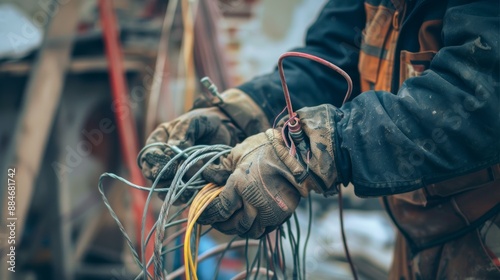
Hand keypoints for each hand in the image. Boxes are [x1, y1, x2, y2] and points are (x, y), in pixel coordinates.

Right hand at [139, 89, 269, 188]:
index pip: (148, 156)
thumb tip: (175, 153)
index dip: (157, 164)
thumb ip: (182, 136)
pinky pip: (180, 194)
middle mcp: (162, 158)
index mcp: (158, 141)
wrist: (223, 130)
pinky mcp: (186, 182)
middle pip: (154, 176)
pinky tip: (194, 195)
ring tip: (188, 191)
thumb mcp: (193, 123)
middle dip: (166, 180)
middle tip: (181, 180)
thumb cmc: (204, 122)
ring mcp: (173, 172)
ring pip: (165, 189)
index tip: (171, 167)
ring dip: (176, 191)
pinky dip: (186, 197)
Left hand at [198, 105, 340, 237]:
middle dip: (221, 225)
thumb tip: (207, 175)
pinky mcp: (282, 214)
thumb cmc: (266, 148)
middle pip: (232, 224)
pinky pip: (265, 229)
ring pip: (249, 230)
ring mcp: (269, 210)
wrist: (299, 153)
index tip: (201, 215)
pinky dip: (255, 228)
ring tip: (233, 223)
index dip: (208, 215)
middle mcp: (253, 202)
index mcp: (239, 185)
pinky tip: (251, 222)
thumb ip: (221, 167)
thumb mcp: (238, 152)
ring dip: (238, 229)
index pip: (218, 210)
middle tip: (216, 221)